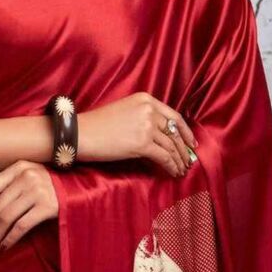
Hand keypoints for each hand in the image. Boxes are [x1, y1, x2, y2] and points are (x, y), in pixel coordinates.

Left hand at [0, 159, 58, 257]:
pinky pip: (21, 226)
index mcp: (17, 167)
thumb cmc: (50, 185)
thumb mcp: (29, 178)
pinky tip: (4, 248)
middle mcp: (26, 176)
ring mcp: (38, 190)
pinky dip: (9, 239)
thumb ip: (8, 189)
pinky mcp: (48, 206)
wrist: (82, 188)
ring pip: (5, 218)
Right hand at [79, 92, 197, 176]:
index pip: (174, 116)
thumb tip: (161, 136)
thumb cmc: (97, 124)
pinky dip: (172, 166)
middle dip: (184, 149)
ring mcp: (147, 126)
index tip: (191, 142)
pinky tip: (174, 172)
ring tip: (181, 170)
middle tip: (188, 160)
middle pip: (175, 132)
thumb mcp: (124, 111)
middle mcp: (149, 110)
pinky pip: (165, 157)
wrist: (81, 133)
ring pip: (172, 146)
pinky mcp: (143, 143)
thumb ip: (144, 117)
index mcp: (145, 99)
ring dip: (179, 160)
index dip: (186, 132)